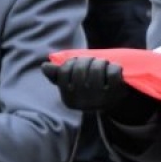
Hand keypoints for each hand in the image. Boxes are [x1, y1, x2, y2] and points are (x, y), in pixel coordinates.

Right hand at [41, 57, 157, 122]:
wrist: (113, 101)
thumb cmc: (89, 88)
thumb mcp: (73, 84)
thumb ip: (58, 75)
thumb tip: (44, 66)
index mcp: (69, 99)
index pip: (64, 71)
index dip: (71, 62)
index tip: (77, 62)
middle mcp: (83, 102)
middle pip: (80, 68)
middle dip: (87, 60)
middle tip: (92, 61)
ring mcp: (99, 99)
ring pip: (97, 68)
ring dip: (101, 62)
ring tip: (103, 64)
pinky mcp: (116, 95)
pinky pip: (113, 72)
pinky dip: (115, 67)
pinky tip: (113, 70)